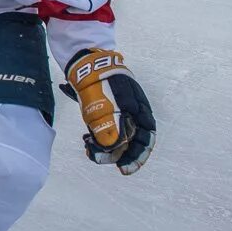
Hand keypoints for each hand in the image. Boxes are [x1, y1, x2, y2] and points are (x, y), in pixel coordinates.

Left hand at [64, 49, 155, 175]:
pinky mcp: (104, 107)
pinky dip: (97, 136)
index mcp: (140, 111)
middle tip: (101, 160)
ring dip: (105, 146)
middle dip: (118, 153)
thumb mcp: (107, 106)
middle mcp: (132, 112)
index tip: (124, 169)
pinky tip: (87, 140)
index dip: (137, 156)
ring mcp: (118, 109)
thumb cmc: (101, 83)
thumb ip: (110, 127)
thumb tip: (111, 148)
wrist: (86, 61)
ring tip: (90, 149)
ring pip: (116, 134)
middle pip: (130, 140)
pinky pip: (104, 127)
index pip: (145, 139)